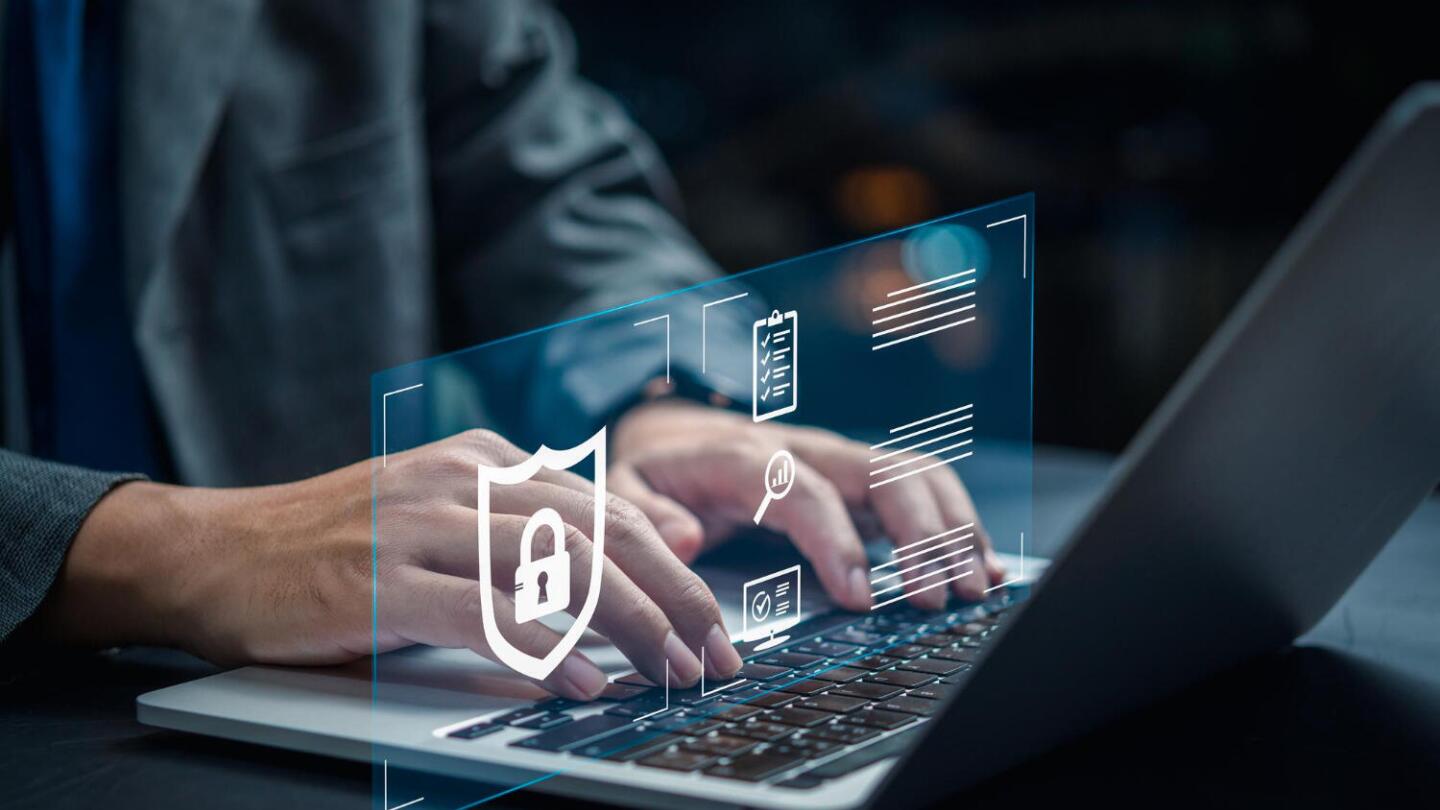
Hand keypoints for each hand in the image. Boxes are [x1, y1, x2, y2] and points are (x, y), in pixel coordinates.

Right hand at [37, 429, 741, 699]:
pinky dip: (545, 651)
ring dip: (629, 624)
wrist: (216, 553)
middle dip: (671, 595)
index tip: (710, 612)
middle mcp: (462, 480)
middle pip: (599, 532)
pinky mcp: (383, 582)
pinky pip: (486, 615)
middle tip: (712, 650)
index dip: (670, 562)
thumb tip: (646, 542)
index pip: (604, 504)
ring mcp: (422, 527)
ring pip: (558, 566)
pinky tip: (582, 682)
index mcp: (484, 458)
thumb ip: (531, 524)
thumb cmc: (336, 544)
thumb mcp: (442, 513)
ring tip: (670, 669)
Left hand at [611, 399, 1005, 610]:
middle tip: (935, 597)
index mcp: (745, 455)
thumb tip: (686, 540)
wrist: (670, 429)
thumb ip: (647, 515)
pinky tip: (981, 565)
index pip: (803, 489)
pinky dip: (957, 522)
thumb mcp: (625, 488)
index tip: (860, 594)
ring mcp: (837, 460)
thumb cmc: (656, 469)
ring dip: (950, 527)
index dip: (837, 539)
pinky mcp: (858, 478)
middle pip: (879, 472)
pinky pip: (920, 486)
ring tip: (971, 587)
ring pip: (913, 473)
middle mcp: (803, 449)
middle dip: (918, 533)